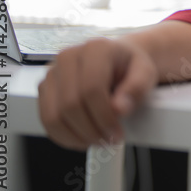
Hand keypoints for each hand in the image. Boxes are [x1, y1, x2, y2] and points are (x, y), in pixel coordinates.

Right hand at [38, 37, 157, 149]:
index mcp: (95, 49)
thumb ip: (137, 88)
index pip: (91, 89)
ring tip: (97, 141)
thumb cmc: (131, 67)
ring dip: (76, 137)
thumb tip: (119, 109)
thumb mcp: (146, 73)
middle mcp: (68, 57)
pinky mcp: (44, 89)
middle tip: (108, 141)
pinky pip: (46, 120)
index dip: (103, 117)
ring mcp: (52, 73)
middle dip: (90, 130)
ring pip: (53, 116)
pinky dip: (64, 136)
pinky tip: (83, 139)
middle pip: (70, 104)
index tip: (116, 133)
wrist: (118, 61)